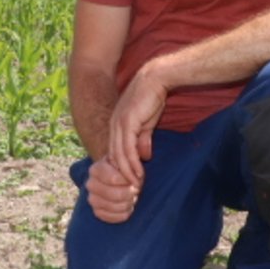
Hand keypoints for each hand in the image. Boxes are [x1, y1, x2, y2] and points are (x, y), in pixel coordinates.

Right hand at [85, 155, 142, 223]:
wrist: (118, 180)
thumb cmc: (123, 170)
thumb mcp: (127, 161)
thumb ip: (132, 164)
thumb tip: (137, 175)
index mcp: (96, 169)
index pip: (113, 178)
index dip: (129, 181)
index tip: (137, 181)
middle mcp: (90, 184)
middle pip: (113, 194)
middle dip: (129, 194)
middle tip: (136, 191)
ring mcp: (92, 199)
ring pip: (113, 206)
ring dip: (128, 204)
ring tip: (133, 198)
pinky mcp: (97, 212)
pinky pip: (112, 217)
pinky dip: (124, 214)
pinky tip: (128, 207)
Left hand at [107, 67, 165, 186]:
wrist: (155, 79)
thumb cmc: (152, 98)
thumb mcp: (147, 123)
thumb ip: (143, 139)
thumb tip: (144, 157)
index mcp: (116, 125)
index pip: (115, 151)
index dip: (121, 167)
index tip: (129, 181)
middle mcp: (114, 125)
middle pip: (114, 156)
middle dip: (122, 174)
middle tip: (131, 189)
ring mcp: (119, 124)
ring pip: (119, 155)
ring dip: (128, 173)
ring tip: (136, 185)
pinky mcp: (127, 123)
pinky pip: (127, 149)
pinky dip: (132, 164)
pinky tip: (138, 174)